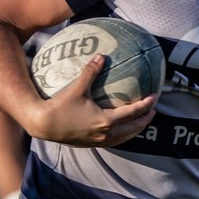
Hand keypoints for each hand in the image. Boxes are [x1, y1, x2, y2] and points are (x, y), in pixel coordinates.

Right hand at [27, 56, 156, 146]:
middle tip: (153, 110)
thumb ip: (90, 72)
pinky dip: (124, 136)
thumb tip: (101, 56)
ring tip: (142, 121)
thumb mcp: (77, 88)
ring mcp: (99, 140)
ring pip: (125, 138)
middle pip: (134, 128)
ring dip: (136, 129)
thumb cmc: (60, 106)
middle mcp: (105, 133)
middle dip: (145, 119)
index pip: (133, 112)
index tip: (154, 97)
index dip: (145, 104)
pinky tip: (122, 130)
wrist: (43, 124)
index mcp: (106, 120)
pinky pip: (114, 142)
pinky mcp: (91, 143)